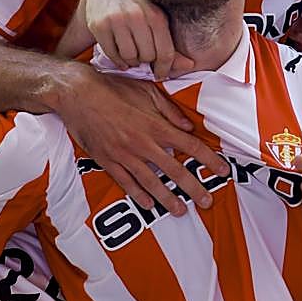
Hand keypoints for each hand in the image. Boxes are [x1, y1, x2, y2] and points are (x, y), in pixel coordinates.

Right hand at [55, 66, 229, 215]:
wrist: (78, 95)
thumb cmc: (114, 89)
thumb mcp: (147, 91)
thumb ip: (170, 111)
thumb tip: (188, 127)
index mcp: (156, 126)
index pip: (190, 146)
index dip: (209, 159)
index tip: (223, 170)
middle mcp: (143, 145)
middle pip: (174, 170)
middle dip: (193, 188)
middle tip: (207, 202)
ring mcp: (125, 155)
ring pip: (150, 182)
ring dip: (167, 199)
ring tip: (180, 212)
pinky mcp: (108, 161)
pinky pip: (125, 182)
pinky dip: (137, 195)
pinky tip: (148, 204)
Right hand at [82, 0, 195, 78]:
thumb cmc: (137, 8)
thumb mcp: (156, 20)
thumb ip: (170, 45)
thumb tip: (190, 65)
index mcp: (156, 15)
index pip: (165, 52)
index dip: (164, 68)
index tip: (160, 74)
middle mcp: (138, 16)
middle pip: (147, 57)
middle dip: (145, 60)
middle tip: (141, 54)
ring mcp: (118, 19)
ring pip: (129, 57)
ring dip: (130, 61)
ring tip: (131, 52)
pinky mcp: (100, 25)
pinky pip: (112, 54)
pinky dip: (117, 60)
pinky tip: (119, 53)